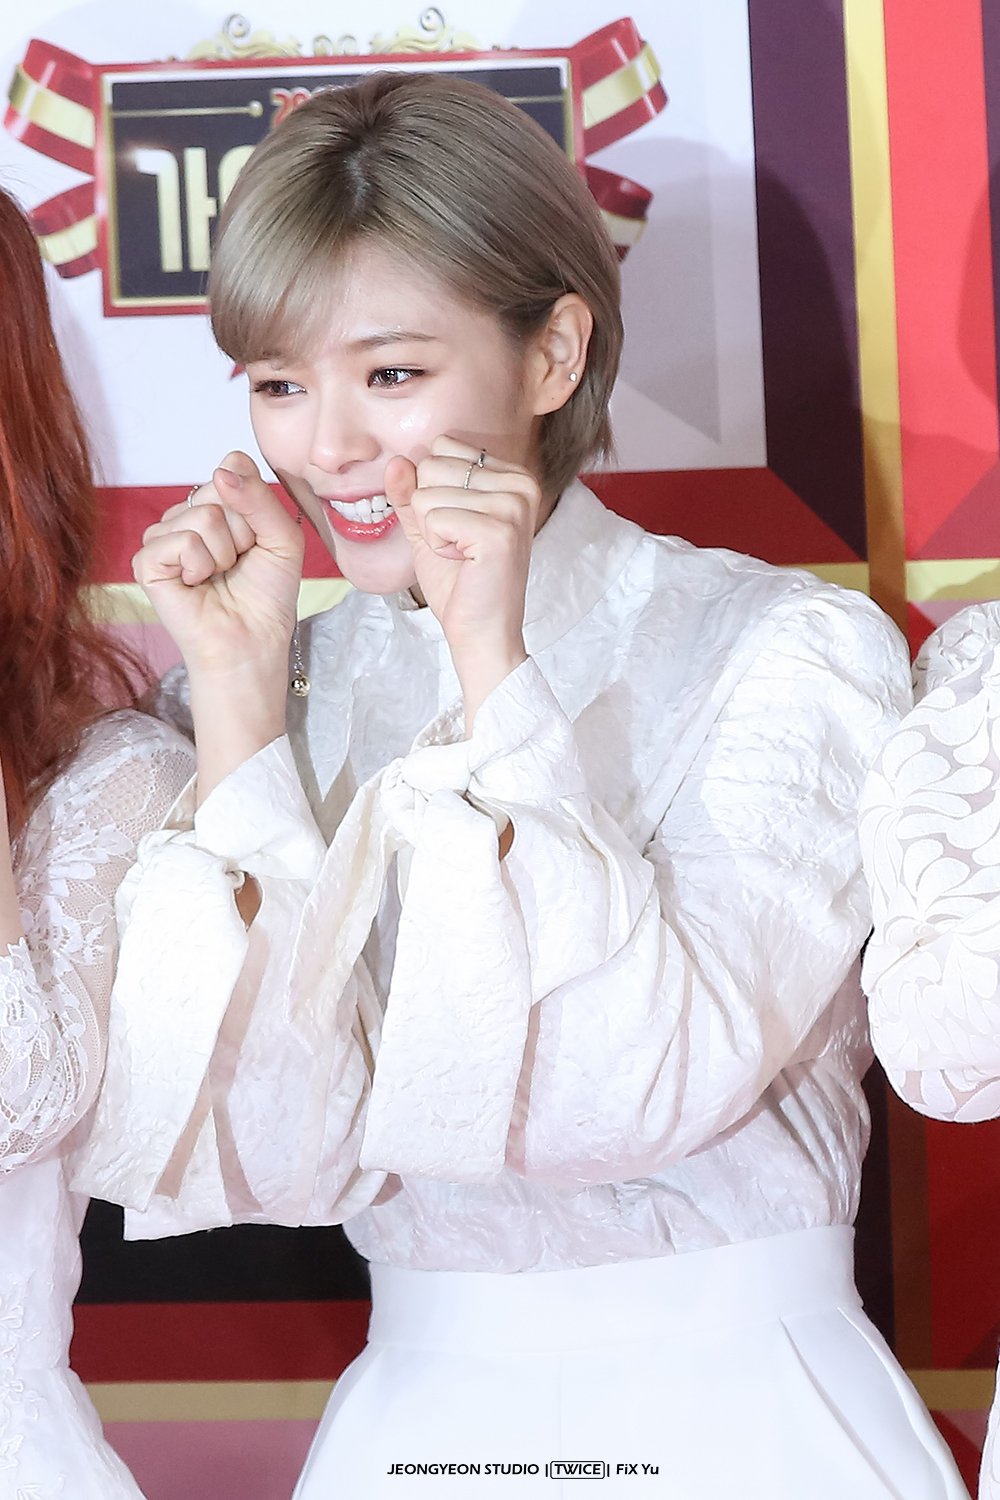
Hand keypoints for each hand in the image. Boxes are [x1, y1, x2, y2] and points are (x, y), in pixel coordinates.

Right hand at [134, 451, 304, 796]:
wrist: (252, 642)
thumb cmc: (267, 597)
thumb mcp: (282, 538)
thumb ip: (260, 497)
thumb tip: (223, 469)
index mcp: (218, 505)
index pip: (234, 466)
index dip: (256, 505)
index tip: (259, 541)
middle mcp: (187, 515)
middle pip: (219, 488)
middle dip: (243, 531)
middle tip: (239, 564)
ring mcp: (165, 537)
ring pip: (202, 515)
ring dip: (224, 553)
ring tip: (219, 577)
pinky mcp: (147, 562)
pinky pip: (178, 540)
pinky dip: (199, 565)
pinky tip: (197, 585)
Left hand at [385, 437, 534, 723]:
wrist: (481, 632)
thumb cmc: (460, 582)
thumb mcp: (428, 527)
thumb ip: (411, 492)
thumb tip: (396, 460)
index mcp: (511, 474)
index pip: (442, 447)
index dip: (434, 491)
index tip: (458, 525)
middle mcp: (520, 483)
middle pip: (432, 466)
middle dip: (430, 511)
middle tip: (458, 544)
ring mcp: (513, 505)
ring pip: (427, 492)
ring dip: (433, 531)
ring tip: (461, 554)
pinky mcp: (499, 531)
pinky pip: (433, 518)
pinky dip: (436, 545)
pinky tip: (463, 561)